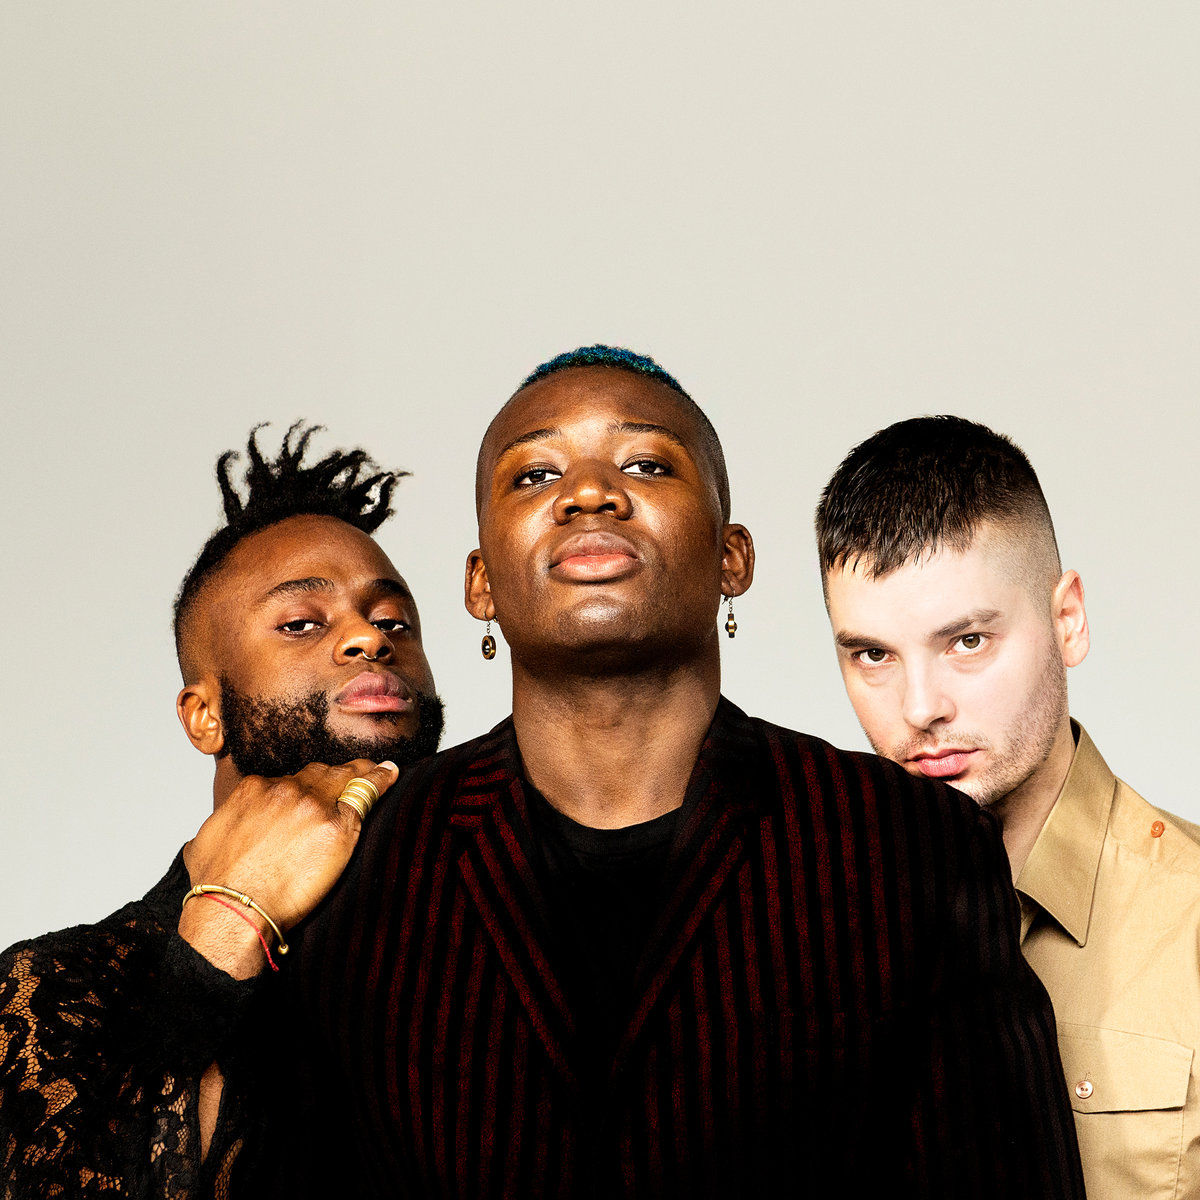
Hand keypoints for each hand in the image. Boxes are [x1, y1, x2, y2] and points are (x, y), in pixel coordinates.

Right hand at [179, 759, 398, 977]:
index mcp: (254, 790)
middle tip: (347, 779)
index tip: (311, 794)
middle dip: (332, 777)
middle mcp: (284, 790)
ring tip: (377, 769)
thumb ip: (216, 832)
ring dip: (360, 772)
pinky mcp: (337, 824)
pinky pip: (366, 792)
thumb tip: (199, 841)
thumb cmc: (217, 887)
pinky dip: (381, 780)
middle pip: (317, 774)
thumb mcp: (203, 845)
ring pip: (343, 777)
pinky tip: (390, 774)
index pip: (288, 780)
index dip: (303, 787)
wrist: (233, 911)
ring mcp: (312, 804)